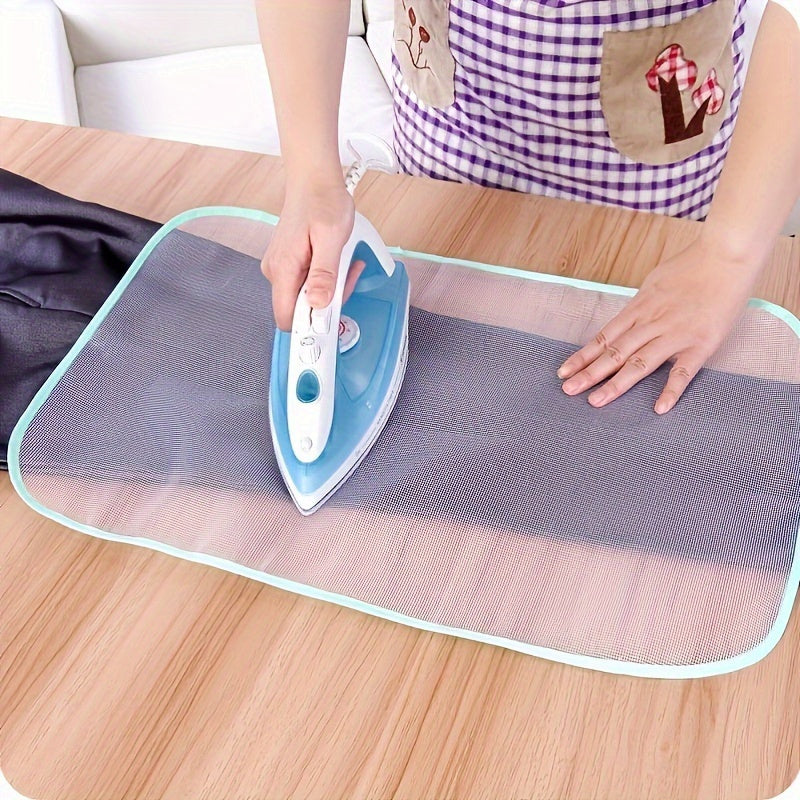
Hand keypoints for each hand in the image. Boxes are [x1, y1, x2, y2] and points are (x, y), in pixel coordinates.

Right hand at [261, 180, 363, 329]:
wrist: (314, 180)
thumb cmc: (322, 201)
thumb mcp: (332, 238)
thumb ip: (325, 274)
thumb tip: (318, 303)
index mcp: (283, 269)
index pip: (287, 318)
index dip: (311, 325)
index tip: (333, 317)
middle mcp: (276, 272)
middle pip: (301, 310)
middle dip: (328, 302)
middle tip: (346, 277)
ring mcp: (281, 268)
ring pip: (307, 298)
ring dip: (330, 288)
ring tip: (343, 262)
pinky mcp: (289, 264)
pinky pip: (307, 283)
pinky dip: (326, 278)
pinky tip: (335, 261)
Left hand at [556, 238, 762, 413]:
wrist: (726, 257)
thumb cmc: (691, 267)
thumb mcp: (654, 283)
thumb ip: (640, 305)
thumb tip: (626, 320)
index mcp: (639, 308)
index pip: (604, 337)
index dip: (583, 356)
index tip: (564, 371)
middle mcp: (652, 323)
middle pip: (615, 352)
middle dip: (589, 372)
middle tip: (568, 390)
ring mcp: (676, 334)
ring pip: (640, 363)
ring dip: (616, 383)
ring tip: (595, 401)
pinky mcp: (701, 343)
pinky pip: (683, 370)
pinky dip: (671, 390)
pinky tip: (659, 408)